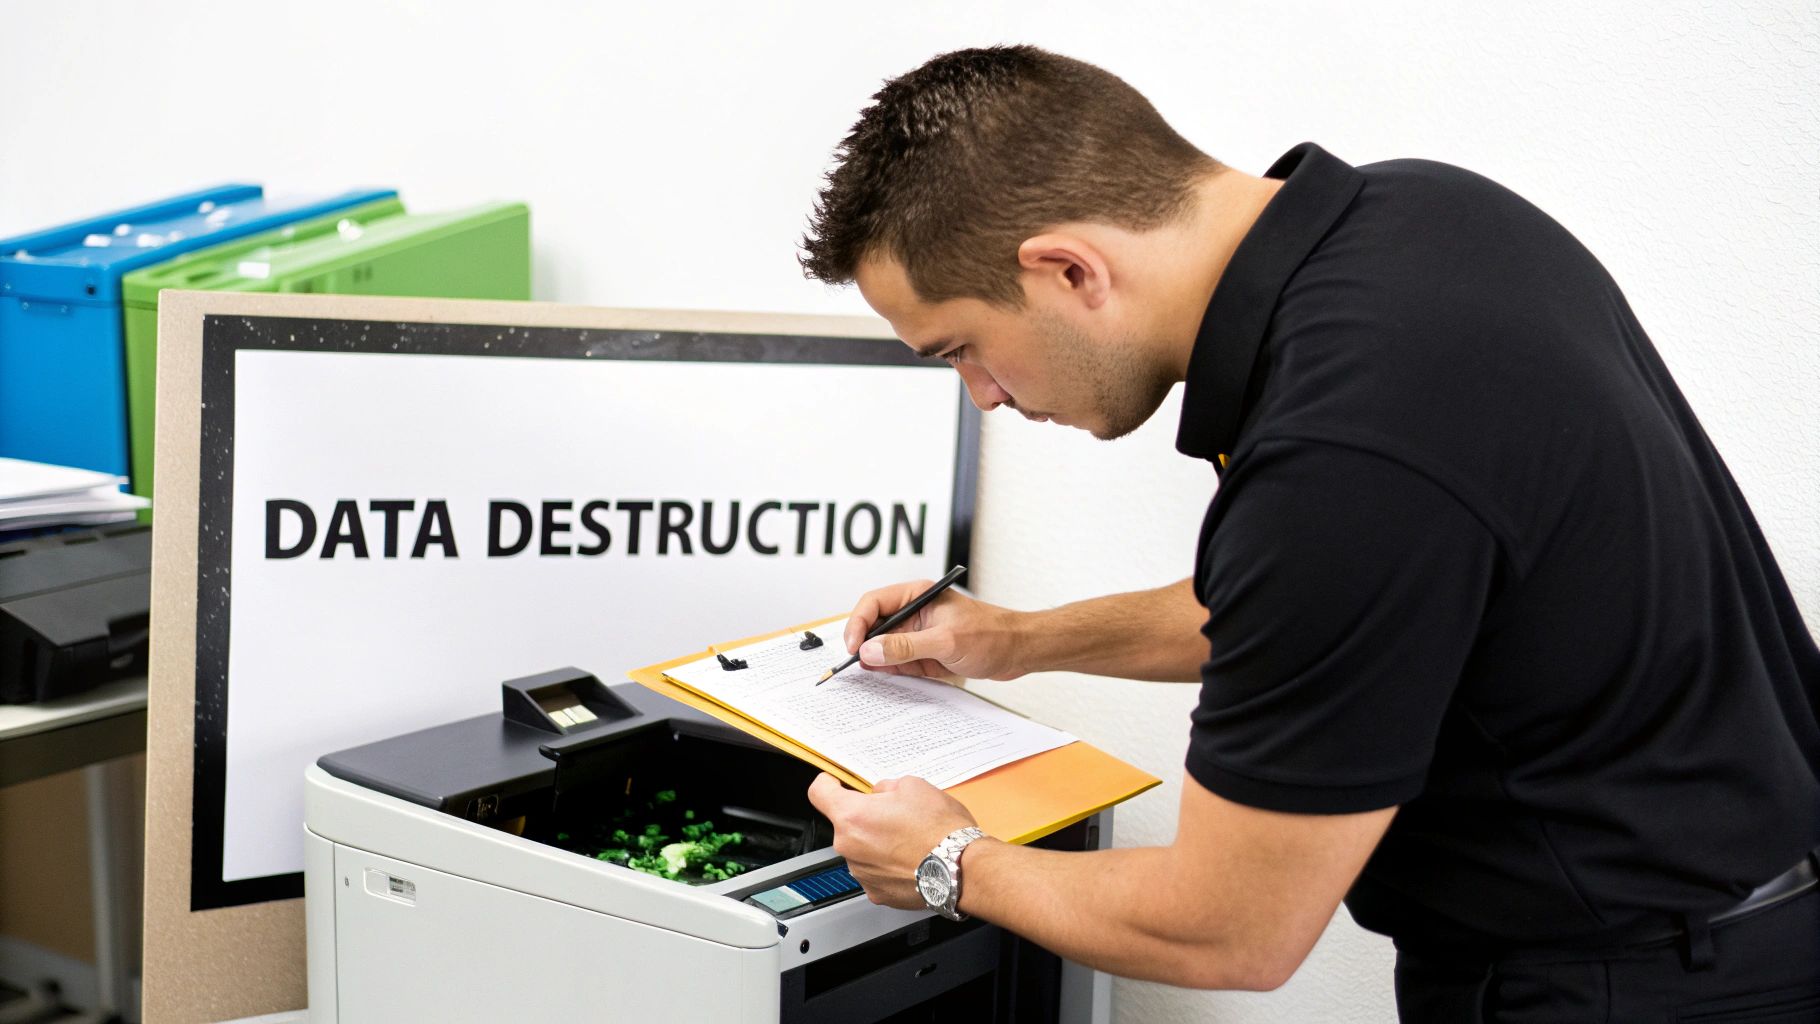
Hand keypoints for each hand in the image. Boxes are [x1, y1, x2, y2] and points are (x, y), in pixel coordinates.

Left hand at [806, 773, 979, 909]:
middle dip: (865, 818)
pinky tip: (910, 860)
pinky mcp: (876, 893)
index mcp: (852, 816)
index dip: (827, 783)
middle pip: (846, 824)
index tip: (832, 783)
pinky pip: (874, 872)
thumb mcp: (913, 786)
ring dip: (876, 844)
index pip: (819, 792)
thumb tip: (880, 794)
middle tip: (895, 815)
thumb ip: (886, 788)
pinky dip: (887, 866)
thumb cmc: (940, 829)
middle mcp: (849, 847)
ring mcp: (861, 874)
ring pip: (861, 850)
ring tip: (908, 841)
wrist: (962, 869)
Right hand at [843, 579, 1025, 682]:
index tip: (853, 646)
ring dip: (875, 659)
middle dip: (862, 643)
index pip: (874, 603)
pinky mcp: (925, 653)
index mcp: (918, 596)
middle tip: (854, 664)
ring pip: (884, 645)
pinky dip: (890, 669)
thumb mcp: (945, 642)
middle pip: (875, 624)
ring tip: (868, 673)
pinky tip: (885, 677)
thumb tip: (870, 650)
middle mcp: (915, 613)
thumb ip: (905, 646)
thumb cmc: (992, 635)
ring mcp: (919, 634)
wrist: (1019, 651)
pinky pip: (899, 660)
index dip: (858, 623)